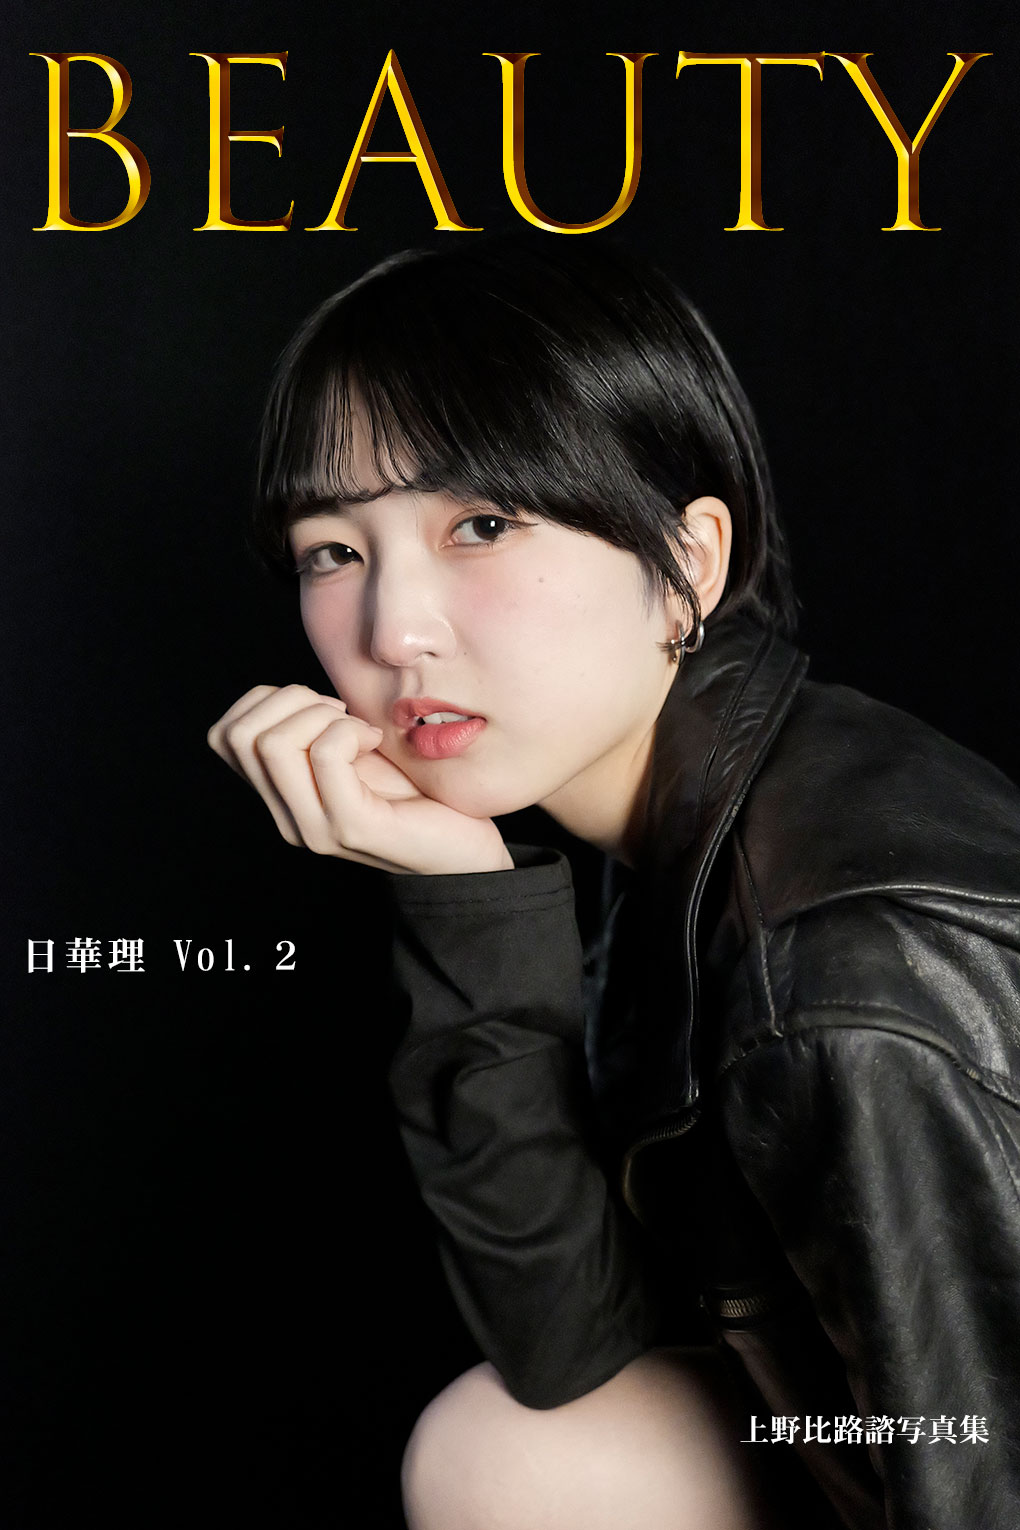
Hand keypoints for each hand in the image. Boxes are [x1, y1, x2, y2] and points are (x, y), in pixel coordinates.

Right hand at [207, 684, 513, 874]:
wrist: (463, 852)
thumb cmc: (416, 795)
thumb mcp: (355, 752)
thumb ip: (317, 732)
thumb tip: (293, 694)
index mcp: (282, 798)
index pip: (223, 735)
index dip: (264, 701)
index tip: (319, 706)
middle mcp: (287, 817)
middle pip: (238, 734)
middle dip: (288, 699)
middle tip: (339, 711)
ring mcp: (313, 827)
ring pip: (271, 743)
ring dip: (319, 714)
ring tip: (359, 728)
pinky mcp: (349, 827)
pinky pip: (325, 754)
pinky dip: (350, 730)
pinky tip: (377, 741)